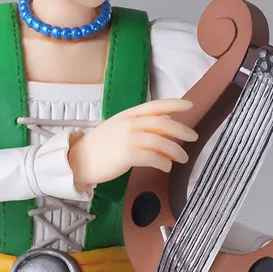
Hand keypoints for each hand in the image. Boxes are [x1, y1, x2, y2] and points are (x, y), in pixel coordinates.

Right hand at [68, 98, 197, 186]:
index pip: (155, 106)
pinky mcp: (127, 155)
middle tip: (194, 138)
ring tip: (183, 158)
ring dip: (176, 151)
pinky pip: (153, 158)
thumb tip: (166, 121)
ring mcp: (128, 139)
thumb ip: (141, 124)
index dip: (174, 104)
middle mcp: (129, 124)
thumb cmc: (99, 146)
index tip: (190, 105)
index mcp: (128, 115)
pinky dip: (164, 163)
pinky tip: (166, 167)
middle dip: (181, 131)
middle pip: (163, 124)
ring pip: (161, 142)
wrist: (77, 160)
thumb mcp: (119, 128)